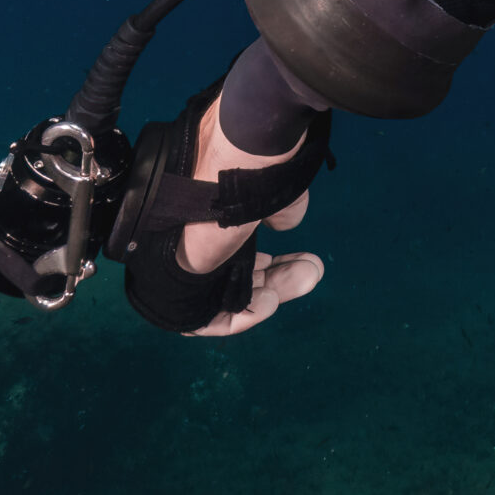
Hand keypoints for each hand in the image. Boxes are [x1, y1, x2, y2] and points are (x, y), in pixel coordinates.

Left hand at [181, 95, 325, 338]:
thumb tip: (286, 220)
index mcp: (215, 223)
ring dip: (272, 295)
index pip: (242, 254)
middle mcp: (201, 246)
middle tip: (312, 271)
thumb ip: (280, 210)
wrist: (223, 174)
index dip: (273, 263)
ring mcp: (190, 269)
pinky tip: (271, 301)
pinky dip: (246, 316)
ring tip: (303, 279)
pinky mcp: (182, 293)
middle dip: (282, 279)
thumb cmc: (247, 175)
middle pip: (241, 277)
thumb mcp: (272, 194)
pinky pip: (212, 320)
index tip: (300, 258)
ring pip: (231, 297)